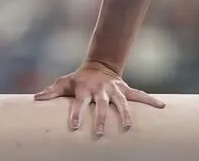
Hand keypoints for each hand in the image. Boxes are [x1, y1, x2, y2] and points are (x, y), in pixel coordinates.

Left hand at [34, 62, 163, 135]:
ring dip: (124, 114)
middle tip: (100, 133)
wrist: (99, 66)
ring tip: (127, 127)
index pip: (78, 103)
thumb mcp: (64, 82)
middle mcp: (100, 90)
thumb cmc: (79, 79)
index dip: (75, 114)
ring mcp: (114, 90)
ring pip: (120, 103)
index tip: (73, 127)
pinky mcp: (125, 90)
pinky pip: (140, 95)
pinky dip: (151, 100)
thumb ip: (51, 91)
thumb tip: (36, 98)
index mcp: (84, 90)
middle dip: (100, 119)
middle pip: (100, 106)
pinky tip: (162, 106)